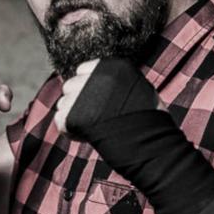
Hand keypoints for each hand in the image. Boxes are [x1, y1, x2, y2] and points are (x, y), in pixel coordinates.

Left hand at [53, 58, 167, 137]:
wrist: (152, 146)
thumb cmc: (149, 120)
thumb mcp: (139, 88)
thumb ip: (116, 81)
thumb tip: (95, 81)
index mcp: (112, 66)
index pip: (82, 70)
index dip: (87, 87)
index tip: (97, 101)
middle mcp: (95, 77)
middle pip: (70, 86)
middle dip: (78, 101)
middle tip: (95, 117)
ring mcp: (82, 96)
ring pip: (63, 104)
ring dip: (73, 116)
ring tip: (94, 128)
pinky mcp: (73, 116)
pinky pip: (61, 121)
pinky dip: (70, 131)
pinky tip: (88, 136)